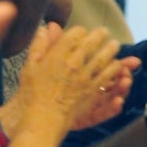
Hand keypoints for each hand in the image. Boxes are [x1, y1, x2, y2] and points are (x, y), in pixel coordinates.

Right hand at [11, 22, 127, 131]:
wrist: (42, 119)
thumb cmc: (32, 93)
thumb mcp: (30, 66)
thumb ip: (40, 44)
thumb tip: (48, 27)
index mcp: (57, 55)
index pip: (75, 34)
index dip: (80, 32)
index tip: (82, 33)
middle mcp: (74, 64)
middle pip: (93, 43)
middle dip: (100, 35)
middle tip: (105, 32)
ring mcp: (86, 77)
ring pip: (104, 57)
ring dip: (111, 49)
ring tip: (114, 45)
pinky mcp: (94, 91)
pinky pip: (108, 75)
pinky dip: (114, 68)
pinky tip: (116, 65)